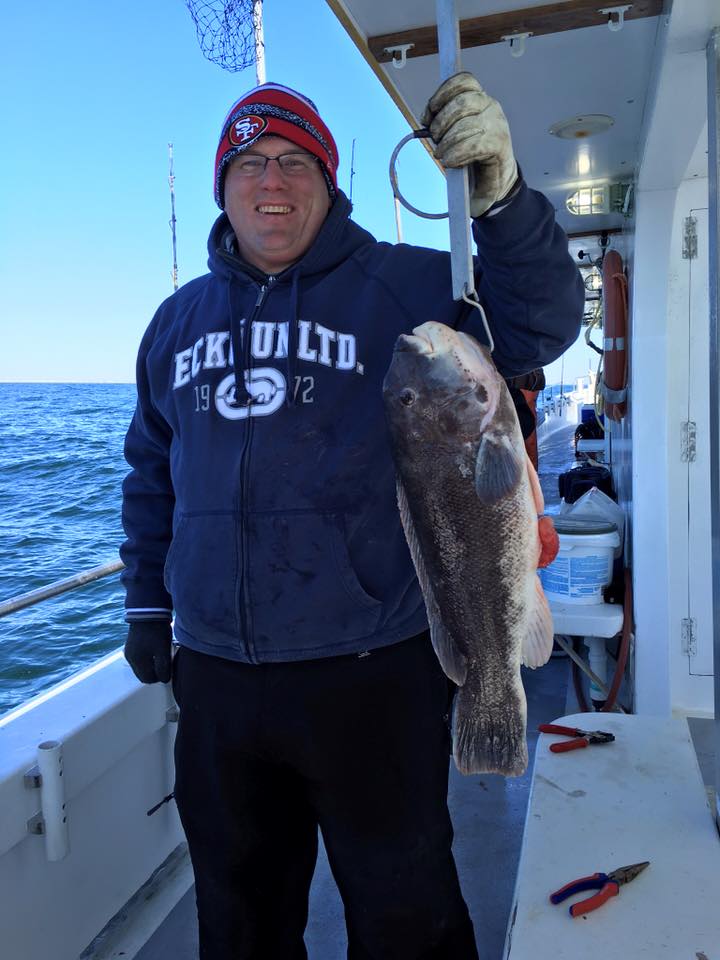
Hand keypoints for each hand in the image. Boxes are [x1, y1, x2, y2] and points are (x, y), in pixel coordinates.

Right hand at [124, 621, 172, 683]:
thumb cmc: (157, 631)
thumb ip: (163, 667)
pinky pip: (139, 658)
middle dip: (154, 673)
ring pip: (141, 666)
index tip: (168, 671)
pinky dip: (147, 659)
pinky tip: (156, 651)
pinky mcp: (131, 644)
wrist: (149, 611)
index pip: (147, 679)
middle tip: (166, 666)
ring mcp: (129, 650)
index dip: (159, 678)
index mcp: (137, 661)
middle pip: (143, 674)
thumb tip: (164, 680)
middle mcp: (130, 658)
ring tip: (162, 657)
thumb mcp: (163, 651)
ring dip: (151, 666)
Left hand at [422, 71, 517, 216]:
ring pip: (466, 124)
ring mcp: (498, 125)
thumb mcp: (456, 132)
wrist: (494, 182)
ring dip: (447, 142)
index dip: (442, 93)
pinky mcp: (499, 145)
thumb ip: (444, 121)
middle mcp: (491, 107)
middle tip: (434, 139)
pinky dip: (457, 154)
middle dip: (441, 121)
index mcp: (480, 99)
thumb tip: (426, 118)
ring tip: (441, 154)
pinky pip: (474, 145)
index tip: (429, 113)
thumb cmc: (472, 156)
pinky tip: (450, 161)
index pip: (463, 81)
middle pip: (461, 102)